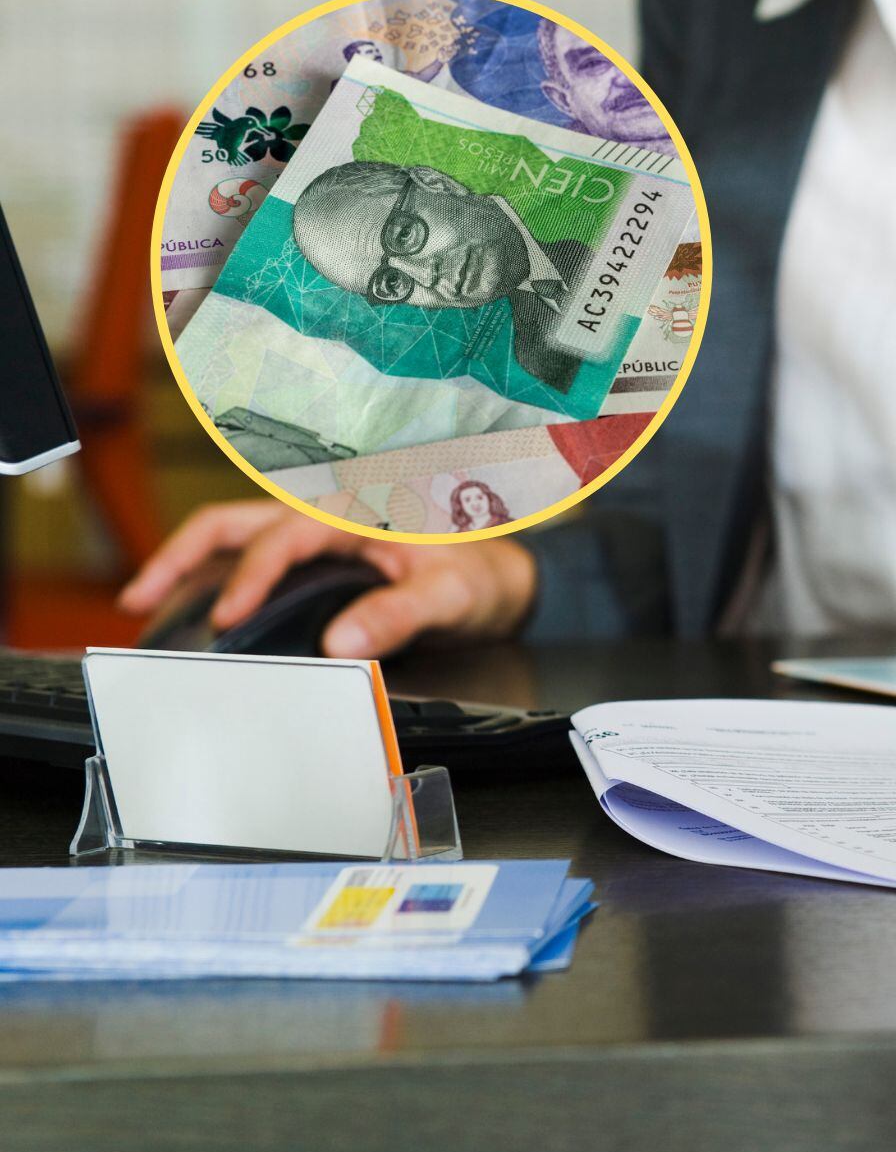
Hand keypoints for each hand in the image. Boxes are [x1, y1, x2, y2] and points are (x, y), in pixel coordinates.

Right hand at [119, 500, 537, 658]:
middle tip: (139, 595)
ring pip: (234, 533)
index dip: (253, 576)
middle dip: (182, 554)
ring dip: (187, 562)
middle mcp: (327, 512)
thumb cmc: (480, 576)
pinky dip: (214, 576)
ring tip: (144, 600)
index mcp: (358, 510)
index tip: (230, 617)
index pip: (287, 537)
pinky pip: (251, 556)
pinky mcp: (313, 555)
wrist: (500, 578)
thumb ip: (402, 614)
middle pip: (236, 520)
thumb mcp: (451, 596)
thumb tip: (344, 641)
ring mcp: (316, 532)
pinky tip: (194, 606)